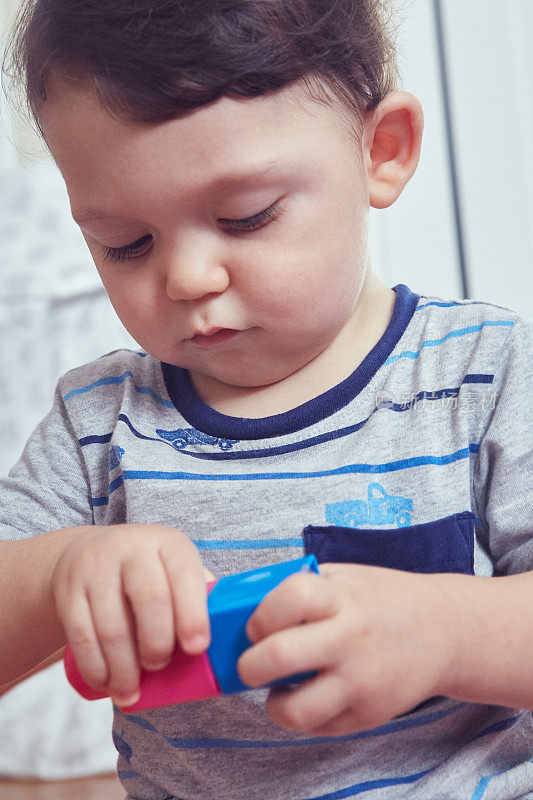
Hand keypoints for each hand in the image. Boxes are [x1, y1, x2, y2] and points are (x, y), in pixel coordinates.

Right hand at [51, 524, 212, 706]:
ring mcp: (96, 567)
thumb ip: (200, 595)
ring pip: (112, 625)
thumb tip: (228, 637)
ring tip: (131, 691)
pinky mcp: (68, 590)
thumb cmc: (148, 571)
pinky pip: (81, 636)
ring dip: (124, 668)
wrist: (89, 553)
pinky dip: (96, 668)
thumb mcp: (175, 568)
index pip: (184, 576)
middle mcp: (132, 549)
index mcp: (169, 544)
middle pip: (150, 600)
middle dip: (158, 643)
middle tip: (160, 666)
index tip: (196, 648)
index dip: (192, 614)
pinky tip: (107, 683)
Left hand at [237, 563, 458, 735]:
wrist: (443, 631)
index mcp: (344, 597)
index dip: (262, 613)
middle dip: (249, 664)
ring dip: (273, 703)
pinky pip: (319, 728)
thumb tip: (246, 608)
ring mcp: (362, 682)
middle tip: (251, 663)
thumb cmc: (382, 598)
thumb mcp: (345, 577)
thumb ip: (303, 587)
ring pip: (297, 710)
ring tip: (277, 687)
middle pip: (280, 656)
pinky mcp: (370, 715)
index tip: (257, 625)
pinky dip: (302, 716)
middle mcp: (352, 639)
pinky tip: (307, 695)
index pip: (291, 598)